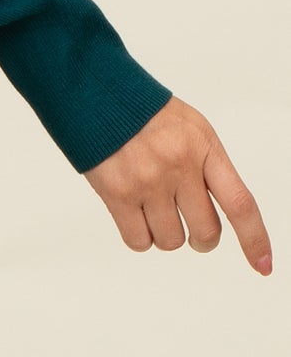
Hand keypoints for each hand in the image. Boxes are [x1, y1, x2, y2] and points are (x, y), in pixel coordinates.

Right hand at [83, 94, 271, 274]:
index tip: (263, 266)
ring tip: (152, 206)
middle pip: (207, 232)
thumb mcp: (189, 126)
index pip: (239, 203)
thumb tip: (218, 211)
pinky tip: (133, 212)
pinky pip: (139, 241)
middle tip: (191, 227)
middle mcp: (178, 165)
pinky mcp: (117, 193)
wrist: (94, 91)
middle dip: (202, 238)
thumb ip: (207, 165)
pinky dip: (139, 235)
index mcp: (202, 146)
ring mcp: (147, 181)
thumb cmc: (143, 110)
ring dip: (165, 233)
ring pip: (171, 241)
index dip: (254, 239)